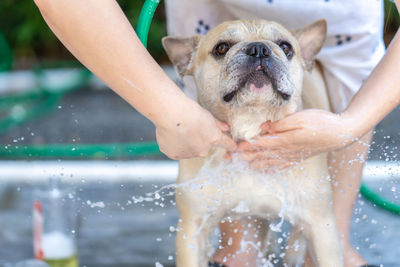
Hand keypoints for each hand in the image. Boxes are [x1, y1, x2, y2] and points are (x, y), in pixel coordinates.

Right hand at [156, 101, 235, 159]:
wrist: (172, 114)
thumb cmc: (190, 111)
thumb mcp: (208, 115)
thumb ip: (217, 124)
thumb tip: (225, 128)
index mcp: (214, 139)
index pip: (226, 144)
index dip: (229, 144)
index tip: (233, 146)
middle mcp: (203, 150)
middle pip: (204, 148)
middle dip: (199, 141)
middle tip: (190, 128)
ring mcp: (189, 154)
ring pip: (189, 151)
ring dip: (186, 144)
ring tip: (178, 130)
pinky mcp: (175, 155)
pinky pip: (176, 151)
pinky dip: (174, 145)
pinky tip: (171, 134)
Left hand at [234, 109, 359, 169]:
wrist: (341, 133)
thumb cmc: (320, 122)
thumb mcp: (299, 118)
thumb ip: (280, 124)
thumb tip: (263, 127)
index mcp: (285, 140)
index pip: (260, 145)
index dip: (246, 147)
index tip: (233, 148)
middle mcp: (286, 151)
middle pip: (261, 155)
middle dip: (244, 158)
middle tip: (229, 160)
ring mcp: (293, 156)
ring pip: (269, 162)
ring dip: (254, 164)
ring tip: (242, 166)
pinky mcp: (299, 157)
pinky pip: (281, 165)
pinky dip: (270, 168)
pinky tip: (264, 169)